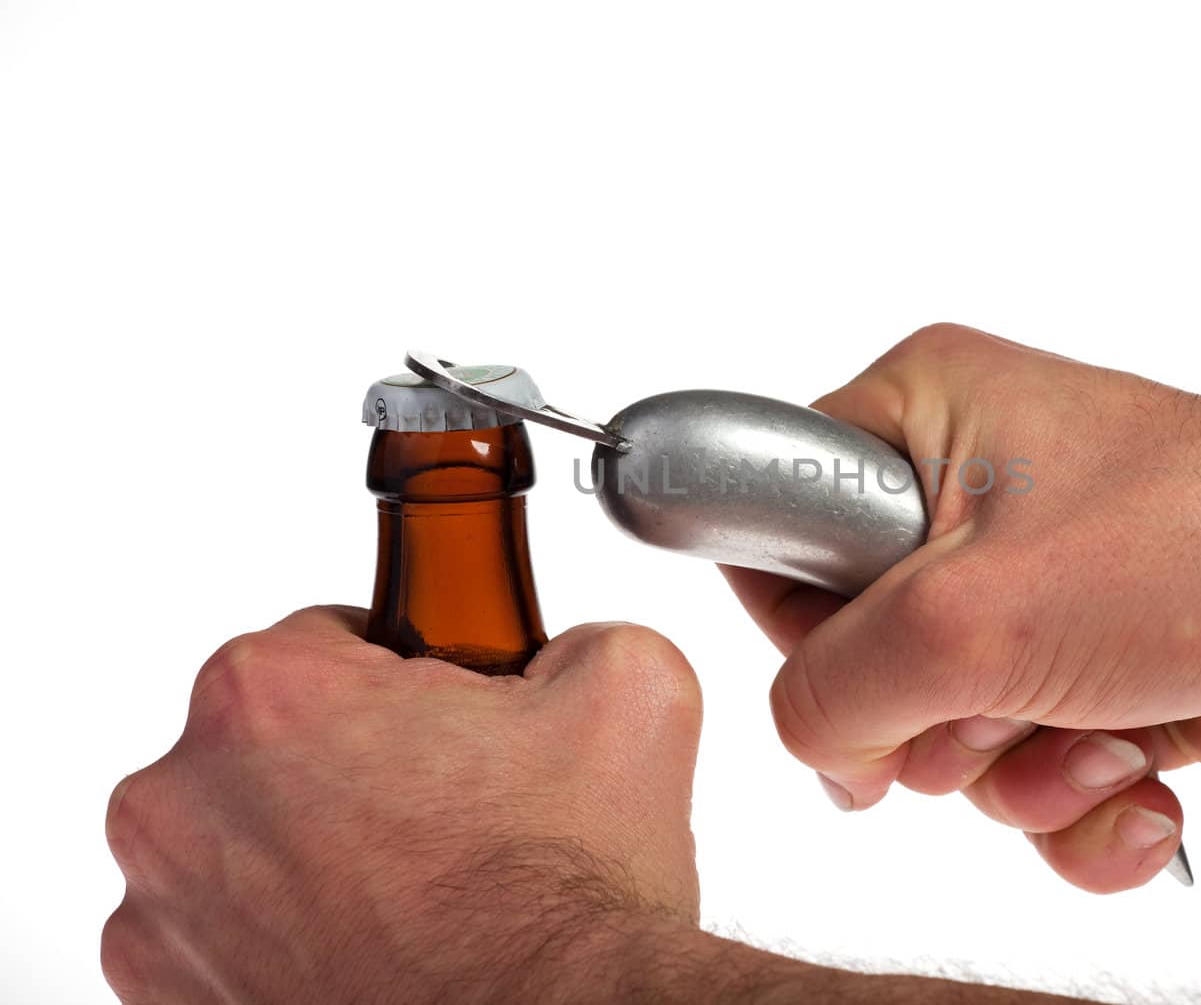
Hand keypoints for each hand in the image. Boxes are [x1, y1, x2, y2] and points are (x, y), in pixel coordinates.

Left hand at [102, 607, 702, 1003]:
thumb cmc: (564, 901)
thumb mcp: (630, 695)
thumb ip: (576, 638)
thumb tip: (559, 655)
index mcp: (265, 692)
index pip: (335, 640)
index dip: (418, 685)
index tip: (459, 736)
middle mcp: (179, 800)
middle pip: (284, 744)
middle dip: (365, 769)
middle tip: (458, 819)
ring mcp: (165, 917)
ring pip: (254, 843)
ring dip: (324, 856)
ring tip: (426, 896)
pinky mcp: (177, 1000)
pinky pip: (231, 938)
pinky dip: (294, 941)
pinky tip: (381, 952)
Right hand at [724, 324, 1200, 892]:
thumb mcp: (970, 619)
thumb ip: (834, 691)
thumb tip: (821, 748)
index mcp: (917, 416)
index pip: (776, 528)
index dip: (807, 627)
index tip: (876, 672)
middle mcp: (963, 498)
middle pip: (859, 661)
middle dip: (939, 725)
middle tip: (1011, 698)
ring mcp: (1025, 591)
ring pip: (941, 737)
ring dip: (1018, 774)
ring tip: (1102, 734)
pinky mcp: (1077, 667)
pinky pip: (1019, 772)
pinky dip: (1073, 801)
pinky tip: (1139, 778)